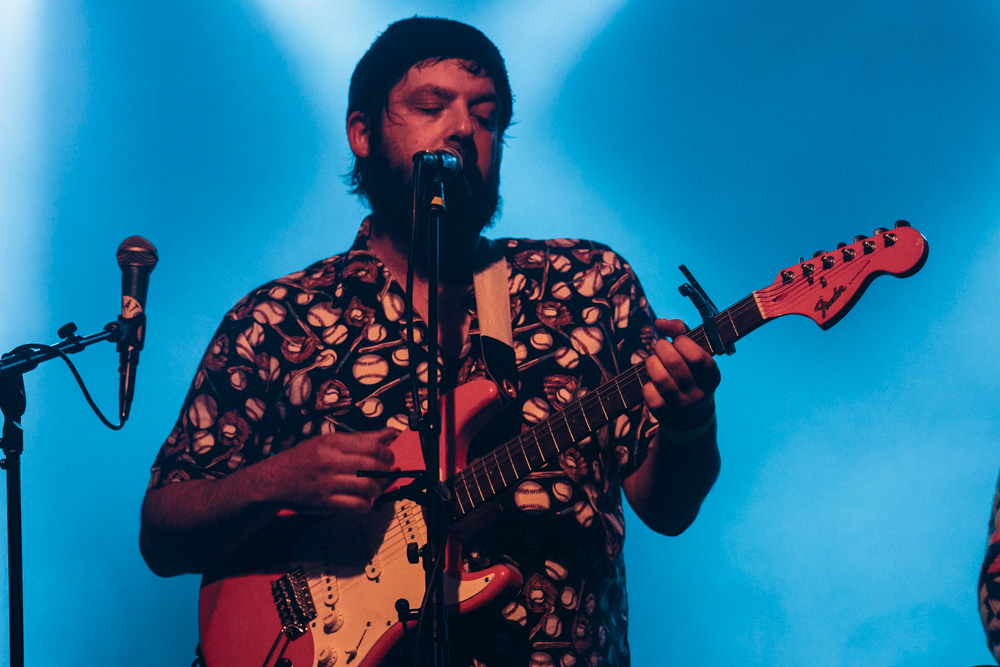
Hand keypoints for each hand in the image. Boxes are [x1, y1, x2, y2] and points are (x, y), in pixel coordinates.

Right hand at [262, 428, 396, 514]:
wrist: (273, 480)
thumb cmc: (303, 459)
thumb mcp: (328, 441)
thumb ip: (360, 438)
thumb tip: (389, 434)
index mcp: (332, 443)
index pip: (372, 446)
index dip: (387, 453)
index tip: (388, 457)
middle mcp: (330, 461)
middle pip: (373, 466)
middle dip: (386, 471)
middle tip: (385, 473)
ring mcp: (328, 483)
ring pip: (368, 487)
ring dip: (378, 489)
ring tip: (374, 487)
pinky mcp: (325, 503)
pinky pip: (356, 505)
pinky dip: (366, 504)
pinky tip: (363, 500)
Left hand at [642, 318, 720, 430]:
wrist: (691, 415)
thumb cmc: (691, 373)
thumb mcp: (694, 353)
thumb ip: (681, 332)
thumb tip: (659, 322)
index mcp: (712, 376)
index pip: (698, 357)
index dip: (683, 342)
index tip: (678, 340)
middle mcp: (699, 392)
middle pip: (675, 363)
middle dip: (662, 348)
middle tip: (660, 346)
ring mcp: (682, 405)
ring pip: (661, 379)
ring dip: (652, 363)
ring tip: (653, 361)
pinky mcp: (664, 413)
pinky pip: (649, 393)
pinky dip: (647, 383)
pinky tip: (651, 381)